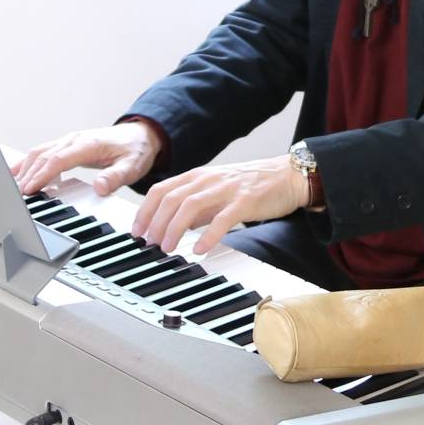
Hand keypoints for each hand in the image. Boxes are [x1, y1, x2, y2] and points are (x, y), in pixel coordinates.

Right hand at [11, 121, 162, 196]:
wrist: (140, 135)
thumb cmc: (136, 150)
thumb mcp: (132, 166)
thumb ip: (115, 177)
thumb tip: (99, 188)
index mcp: (88, 144)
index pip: (58, 160)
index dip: (41, 174)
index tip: (29, 189)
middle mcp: (75, 139)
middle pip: (43, 156)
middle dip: (28, 175)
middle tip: (18, 195)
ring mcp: (70, 140)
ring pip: (39, 152)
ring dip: (26, 168)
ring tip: (16, 188)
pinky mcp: (68, 144)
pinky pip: (43, 151)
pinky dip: (28, 161)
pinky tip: (18, 172)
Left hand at [132, 156, 308, 255]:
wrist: (286, 175)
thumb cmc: (251, 184)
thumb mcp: (216, 191)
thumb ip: (196, 207)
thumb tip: (175, 226)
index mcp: (197, 176)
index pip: (160, 190)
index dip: (144, 211)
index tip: (137, 231)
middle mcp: (207, 179)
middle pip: (170, 198)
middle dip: (156, 223)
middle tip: (150, 244)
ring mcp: (225, 189)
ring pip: (190, 206)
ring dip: (174, 228)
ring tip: (169, 248)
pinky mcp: (245, 201)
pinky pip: (222, 219)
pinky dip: (208, 235)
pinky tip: (201, 250)